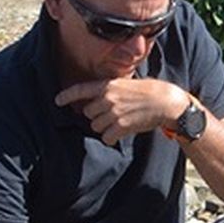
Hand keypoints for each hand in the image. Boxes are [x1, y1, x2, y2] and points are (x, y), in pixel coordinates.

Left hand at [56, 77, 186, 145]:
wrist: (166, 102)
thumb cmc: (149, 92)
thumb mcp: (126, 84)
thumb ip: (110, 91)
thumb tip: (96, 102)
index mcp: (108, 85)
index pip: (80, 90)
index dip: (67, 96)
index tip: (57, 101)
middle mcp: (108, 98)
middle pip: (88, 113)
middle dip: (96, 116)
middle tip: (110, 116)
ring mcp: (114, 113)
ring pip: (96, 126)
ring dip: (104, 128)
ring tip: (117, 124)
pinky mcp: (121, 126)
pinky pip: (106, 137)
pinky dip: (111, 138)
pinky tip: (119, 135)